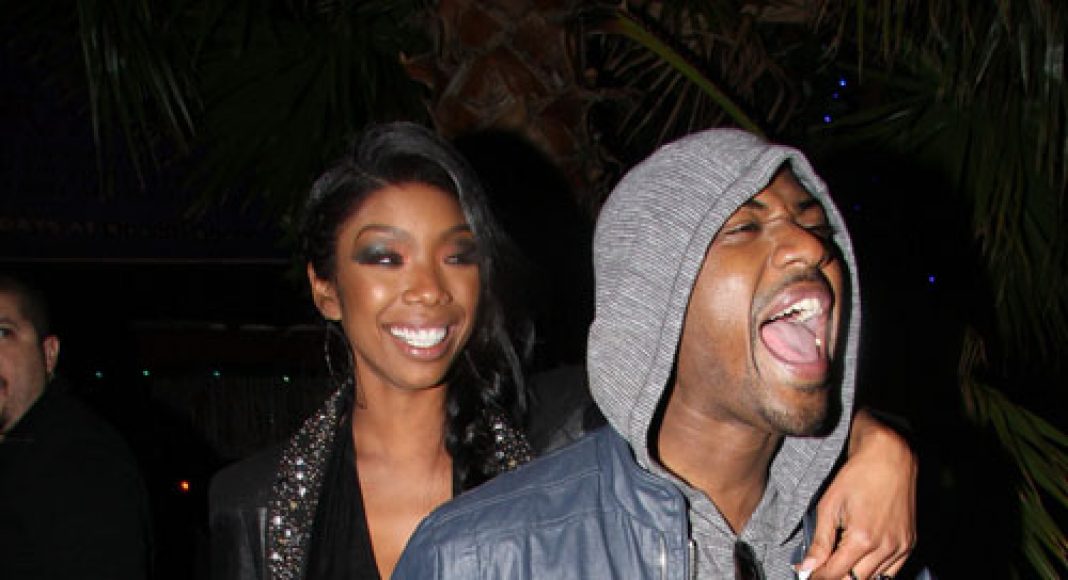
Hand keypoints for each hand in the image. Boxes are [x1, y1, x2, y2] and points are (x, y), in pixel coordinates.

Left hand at [799, 409, 916, 579]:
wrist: (890, 457)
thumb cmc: (858, 476)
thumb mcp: (829, 505)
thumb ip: (819, 541)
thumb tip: (807, 567)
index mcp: (862, 538)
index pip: (835, 573)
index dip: (818, 576)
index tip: (808, 574)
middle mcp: (885, 547)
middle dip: (835, 576)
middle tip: (821, 569)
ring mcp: (900, 547)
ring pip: (873, 579)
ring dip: (854, 575)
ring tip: (839, 562)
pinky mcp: (909, 543)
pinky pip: (892, 572)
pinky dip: (875, 572)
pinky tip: (861, 562)